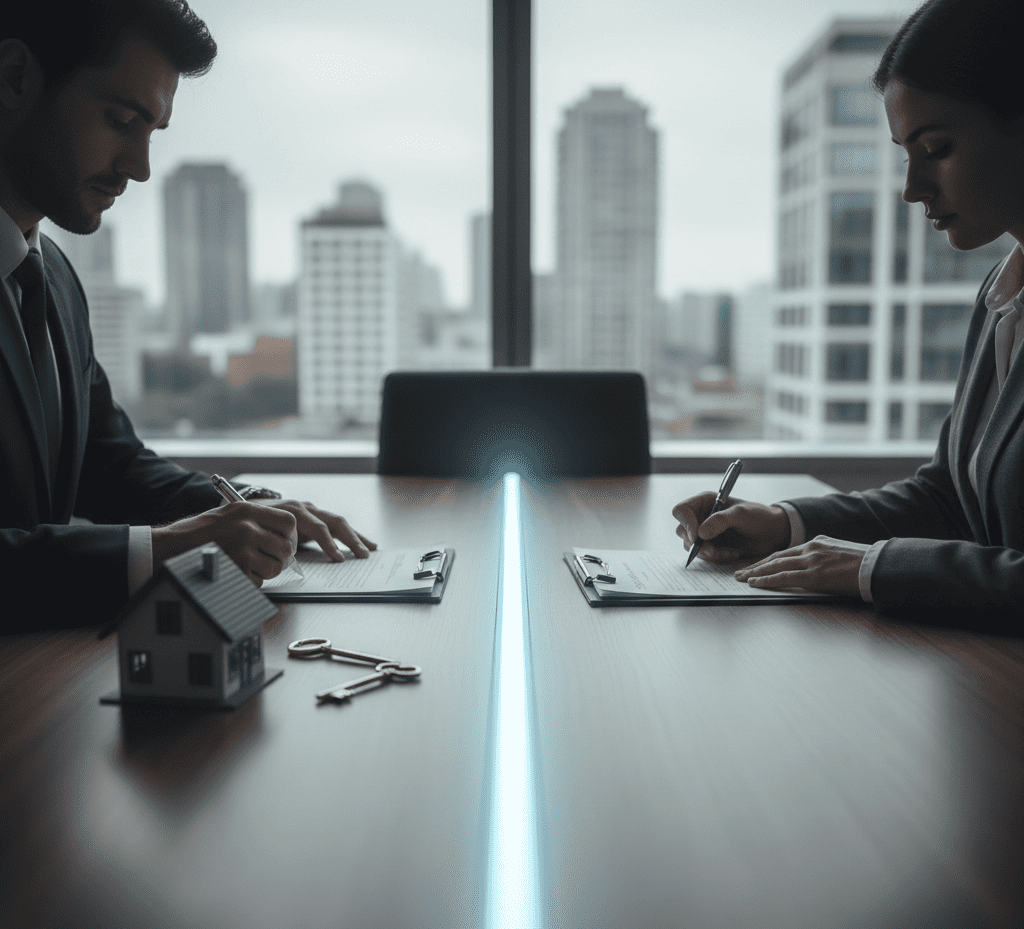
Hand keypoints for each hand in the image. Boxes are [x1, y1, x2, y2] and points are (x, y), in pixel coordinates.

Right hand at [152, 501, 300, 584]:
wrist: (171, 546)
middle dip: (280, 557)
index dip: (290, 535)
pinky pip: (259, 581)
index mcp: (247, 510)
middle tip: (269, 558)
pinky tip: (236, 571)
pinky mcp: (235, 570)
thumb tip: (288, 537)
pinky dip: (251, 581)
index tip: (284, 542)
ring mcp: (241, 549)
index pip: (289, 521)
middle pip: (286, 548)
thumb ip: (258, 521)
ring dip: (267, 571)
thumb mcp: (231, 514)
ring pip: (276, 567)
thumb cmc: (201, 532)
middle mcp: (247, 527)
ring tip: (249, 564)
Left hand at [262, 500, 376, 561]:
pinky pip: (338, 526)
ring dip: (356, 537)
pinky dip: (352, 535)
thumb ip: (275, 544)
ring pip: (340, 523)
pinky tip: (366, 543)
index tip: (338, 559)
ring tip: (371, 550)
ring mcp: (313, 511)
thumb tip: (290, 560)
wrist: (248, 508)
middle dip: (351, 540)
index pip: (318, 527)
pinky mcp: (317, 516)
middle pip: (335, 522)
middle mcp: (307, 508)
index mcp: (294, 512)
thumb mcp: (261, 533)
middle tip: (362, 555)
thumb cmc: (254, 524)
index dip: (328, 544)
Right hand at [672, 492, 790, 562]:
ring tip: (729, 552)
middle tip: (712, 551)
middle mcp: (701, 516)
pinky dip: (717, 557)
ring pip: (691, 546)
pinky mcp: (711, 546)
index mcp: (704, 502)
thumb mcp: (741, 514)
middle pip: (683, 531)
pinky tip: (732, 553)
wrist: (772, 533)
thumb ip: (721, 521)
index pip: (681, 510)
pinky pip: (704, 556)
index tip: (697, 536)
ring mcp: (704, 532)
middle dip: (697, 544)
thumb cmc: (758, 516)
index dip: (686, 523)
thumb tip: (700, 533)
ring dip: (709, 553)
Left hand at [733, 535, 868, 595]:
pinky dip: (767, 580)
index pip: (786, 552)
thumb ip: (824, 557)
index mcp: (817, 543)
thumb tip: (816, 567)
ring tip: (742, 578)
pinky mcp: (813, 575)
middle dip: (756, 566)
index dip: (768, 560)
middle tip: (740, 571)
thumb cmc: (865, 564)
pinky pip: (784, 578)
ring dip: (756, 573)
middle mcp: (811, 549)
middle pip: (776, 557)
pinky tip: (755, 583)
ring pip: (775, 566)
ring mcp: (811, 561)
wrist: (879, 566)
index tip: (756, 565)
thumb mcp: (841, 554)